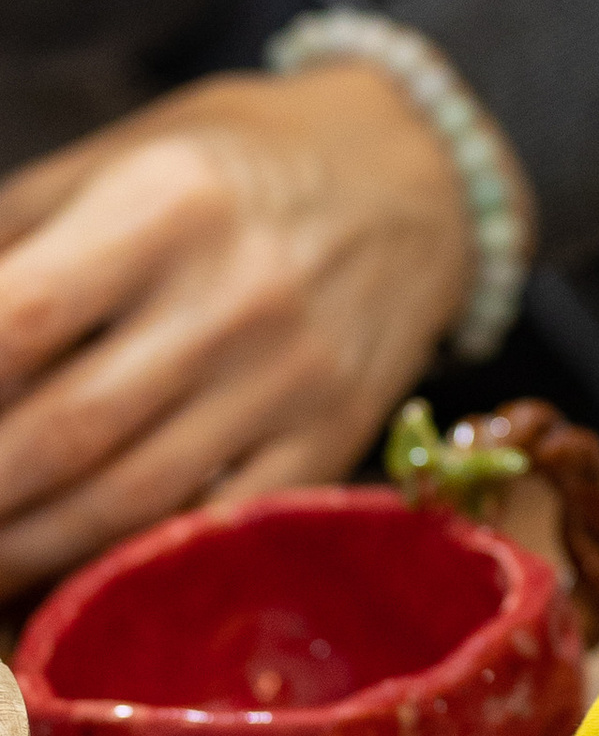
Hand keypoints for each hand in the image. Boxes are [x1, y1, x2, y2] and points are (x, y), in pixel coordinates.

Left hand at [0, 66, 484, 587]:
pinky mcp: (332, 441)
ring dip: (25, 551)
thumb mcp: (119, 156)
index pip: (21, 318)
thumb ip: (12, 236)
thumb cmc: (239, 166)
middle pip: (66, 428)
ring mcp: (293, 378)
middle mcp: (237, 293)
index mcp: (167, 201)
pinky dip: (129, 570)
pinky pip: (213, 531)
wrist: (420, 181)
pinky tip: (70, 579)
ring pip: (129, 503)